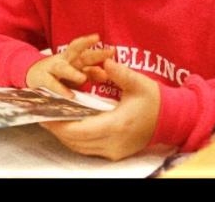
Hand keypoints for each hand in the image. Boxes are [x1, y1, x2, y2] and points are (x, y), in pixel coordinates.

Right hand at [25, 34, 113, 97]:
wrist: (32, 73)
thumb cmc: (59, 74)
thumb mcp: (76, 71)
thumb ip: (90, 73)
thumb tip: (106, 74)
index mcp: (74, 58)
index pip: (88, 53)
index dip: (100, 53)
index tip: (113, 52)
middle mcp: (64, 61)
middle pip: (80, 54)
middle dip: (94, 54)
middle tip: (108, 53)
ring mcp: (52, 68)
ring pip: (63, 68)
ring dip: (72, 72)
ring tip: (82, 79)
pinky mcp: (42, 79)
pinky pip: (51, 83)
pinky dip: (60, 89)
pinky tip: (70, 95)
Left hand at [39, 59, 160, 160]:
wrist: (172, 120)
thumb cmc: (155, 100)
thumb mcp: (139, 83)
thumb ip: (121, 73)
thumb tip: (106, 61)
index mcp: (117, 125)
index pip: (80, 129)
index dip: (60, 123)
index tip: (46, 113)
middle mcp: (113, 142)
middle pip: (75, 141)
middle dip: (56, 128)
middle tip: (41, 115)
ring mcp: (114, 151)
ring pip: (79, 147)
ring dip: (63, 134)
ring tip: (49, 119)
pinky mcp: (115, 153)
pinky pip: (87, 149)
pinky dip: (74, 139)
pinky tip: (66, 126)